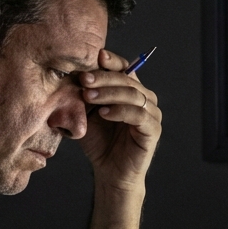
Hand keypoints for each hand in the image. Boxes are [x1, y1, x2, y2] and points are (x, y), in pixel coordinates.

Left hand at [78, 48, 161, 192]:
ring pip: (133, 94)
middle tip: (84, 80)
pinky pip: (139, 114)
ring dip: (109, 93)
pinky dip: (120, 111)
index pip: (125, 68)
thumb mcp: (88, 114)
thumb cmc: (99, 142)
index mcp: (130, 91)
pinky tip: (103, 113)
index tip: (97, 56)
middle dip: (104, 77)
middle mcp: (145, 98)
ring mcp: (151, 113)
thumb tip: (74, 74)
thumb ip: (86, 95)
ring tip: (88, 97)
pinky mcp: (153, 129)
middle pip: (128, 79)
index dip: (112, 61)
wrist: (109, 172)